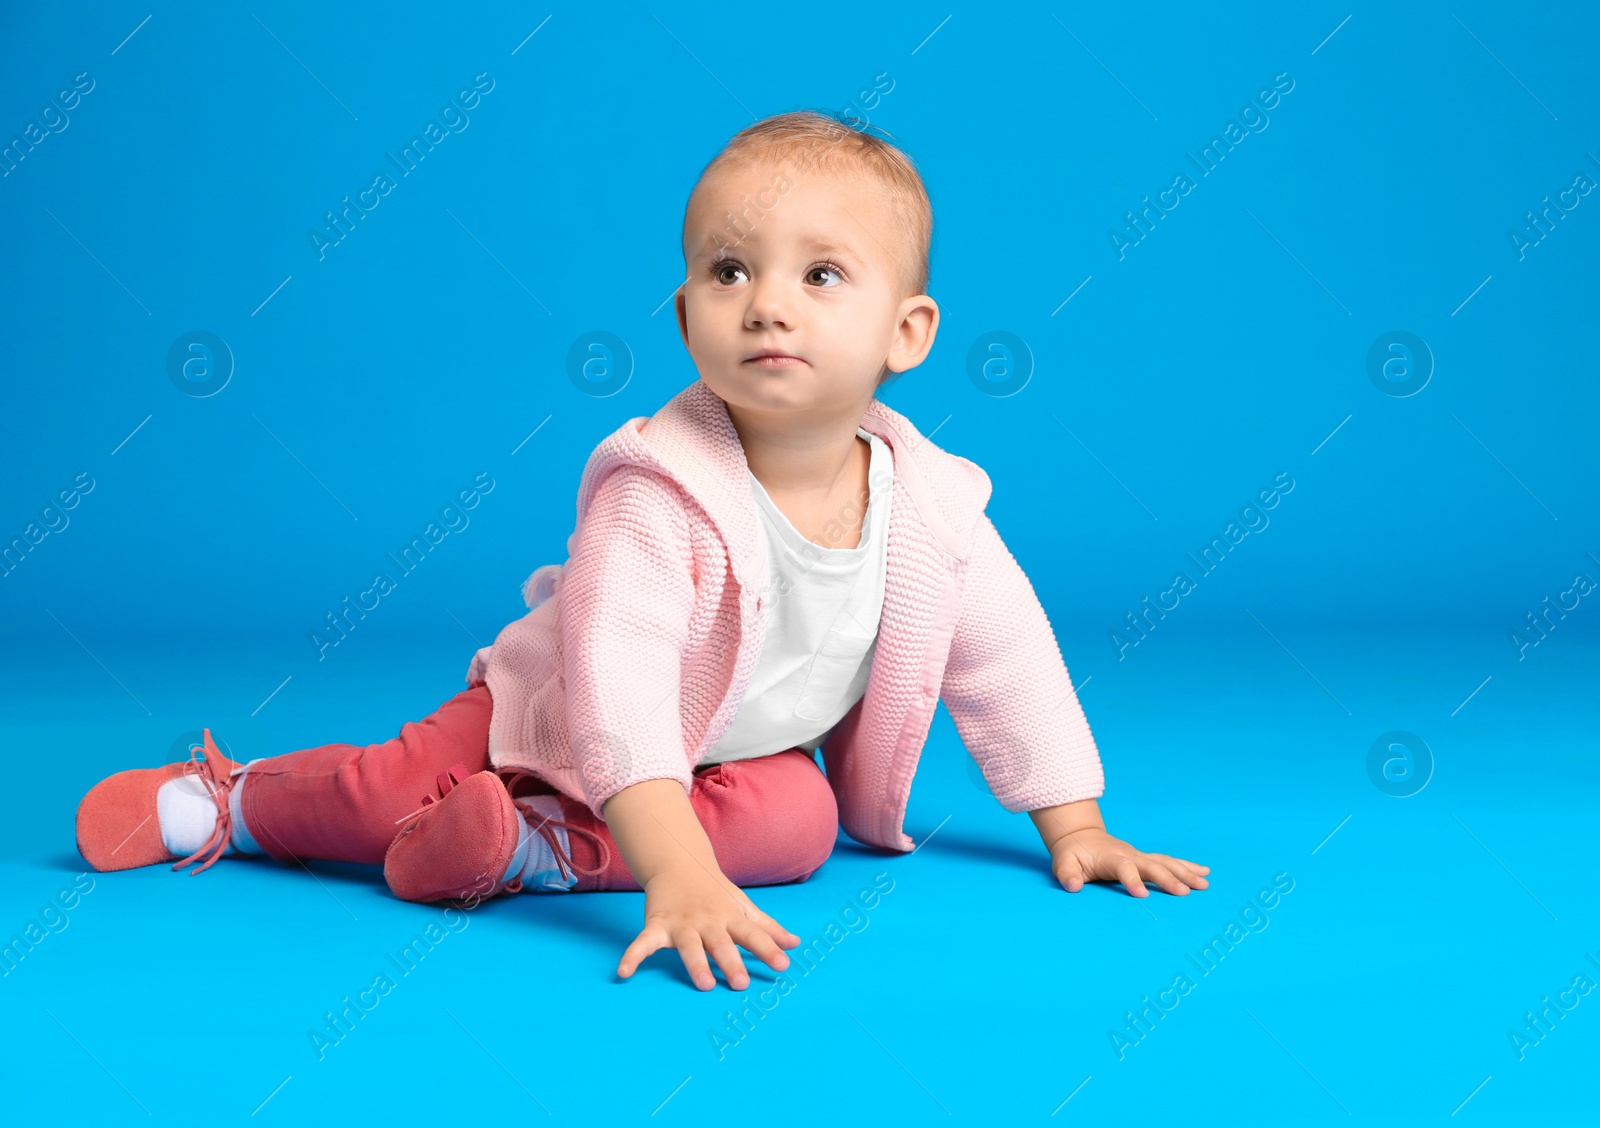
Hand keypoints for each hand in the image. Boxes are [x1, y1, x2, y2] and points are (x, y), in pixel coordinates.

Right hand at [615, 861, 800, 990]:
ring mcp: (682, 923)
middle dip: (731, 962)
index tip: (783, 965)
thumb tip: (796, 944)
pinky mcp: (657, 925)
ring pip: (689, 945)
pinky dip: (633, 956)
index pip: (753, 934)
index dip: (768, 949)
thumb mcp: (743, 907)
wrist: (680, 864)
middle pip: (721, 942)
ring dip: (696, 963)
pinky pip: (643, 942)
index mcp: (731, 917)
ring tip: (704, 984)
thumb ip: (768, 929)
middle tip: (741, 984)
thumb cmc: (716, 893)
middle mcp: (708, 921)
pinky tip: (623, 973)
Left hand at [1049, 827, 1208, 897]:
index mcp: (1110, 858)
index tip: (1142, 895)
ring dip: (1185, 873)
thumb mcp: (1063, 864)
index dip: (1132, 880)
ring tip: (1204, 885)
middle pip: (1152, 865)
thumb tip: (1073, 886)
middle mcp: (1129, 854)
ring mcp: (1139, 855)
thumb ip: (1067, 875)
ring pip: (1166, 862)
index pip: (1123, 867)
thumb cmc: (1073, 854)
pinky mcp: (1146, 858)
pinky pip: (1168, 861)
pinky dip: (1186, 866)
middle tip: (1185, 892)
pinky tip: (1204, 873)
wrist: (1081, 836)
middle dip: (1168, 878)